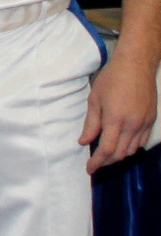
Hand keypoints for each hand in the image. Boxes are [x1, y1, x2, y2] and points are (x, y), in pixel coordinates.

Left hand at [82, 50, 157, 172]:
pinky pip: (142, 141)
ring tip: (107, 155)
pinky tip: (123, 144)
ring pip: (133, 149)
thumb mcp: (94, 100)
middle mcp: (133, 125)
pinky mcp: (151, 120)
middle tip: (96, 163)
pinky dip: (131, 147)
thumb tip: (84, 142)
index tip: (90, 169)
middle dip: (107, 161)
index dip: (97, 162)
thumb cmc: (111, 80)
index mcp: (116, 120)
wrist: (136, 66)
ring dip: (120, 156)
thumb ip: (91, 124)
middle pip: (121, 153)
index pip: (107, 150)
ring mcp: (144, 123)